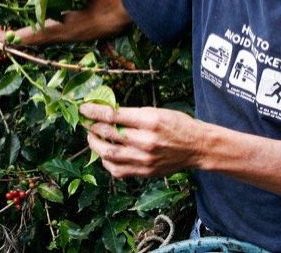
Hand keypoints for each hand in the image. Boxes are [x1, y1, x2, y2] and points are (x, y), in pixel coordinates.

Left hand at [79, 103, 201, 177]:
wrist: (197, 147)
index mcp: (149, 120)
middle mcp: (145, 140)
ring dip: (95, 144)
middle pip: (107, 133)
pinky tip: (106, 154)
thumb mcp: (156, 111)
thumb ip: (132, 114)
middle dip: (91, 127)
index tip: (83, 109)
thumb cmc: (177, 125)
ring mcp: (144, 159)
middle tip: (86, 122)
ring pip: (107, 154)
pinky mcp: (144, 172)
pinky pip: (116, 170)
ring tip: (92, 138)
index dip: (93, 111)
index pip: (113, 115)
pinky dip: (106, 162)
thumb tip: (106, 114)